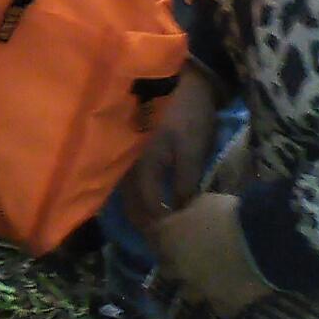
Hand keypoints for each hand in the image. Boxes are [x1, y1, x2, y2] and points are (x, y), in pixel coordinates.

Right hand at [122, 72, 224, 224]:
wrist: (176, 76)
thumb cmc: (187, 113)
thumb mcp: (193, 149)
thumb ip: (186, 182)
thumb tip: (182, 212)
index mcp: (143, 165)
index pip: (147, 207)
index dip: (159, 227)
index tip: (171, 242)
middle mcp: (127, 161)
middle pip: (131, 202)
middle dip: (145, 222)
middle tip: (161, 237)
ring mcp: (124, 152)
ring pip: (127, 190)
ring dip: (139, 207)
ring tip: (155, 222)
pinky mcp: (128, 144)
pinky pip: (128, 177)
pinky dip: (137, 191)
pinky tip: (148, 197)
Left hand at [155, 191, 271, 316]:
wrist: (261, 240)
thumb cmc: (229, 213)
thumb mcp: (203, 201)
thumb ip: (190, 212)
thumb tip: (187, 215)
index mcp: (168, 236)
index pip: (153, 238)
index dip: (163, 236)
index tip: (173, 234)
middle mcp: (177, 265)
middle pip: (167, 270)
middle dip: (176, 264)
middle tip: (192, 257)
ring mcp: (198, 287)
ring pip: (188, 294)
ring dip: (197, 286)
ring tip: (212, 279)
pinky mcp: (222, 303)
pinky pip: (219, 307)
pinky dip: (223, 302)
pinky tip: (232, 293)